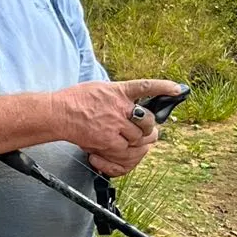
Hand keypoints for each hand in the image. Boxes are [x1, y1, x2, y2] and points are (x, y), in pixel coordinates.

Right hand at [51, 77, 181, 170]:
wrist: (58, 113)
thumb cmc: (74, 100)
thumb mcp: (98, 88)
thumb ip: (116, 94)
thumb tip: (129, 101)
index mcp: (117, 91)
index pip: (145, 87)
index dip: (164, 87)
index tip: (177, 89)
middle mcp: (120, 107)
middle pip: (147, 120)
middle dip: (148, 127)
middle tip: (146, 129)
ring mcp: (116, 124)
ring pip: (138, 137)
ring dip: (134, 140)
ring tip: (123, 138)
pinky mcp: (109, 140)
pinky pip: (126, 148)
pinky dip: (122, 149)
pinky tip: (113, 144)